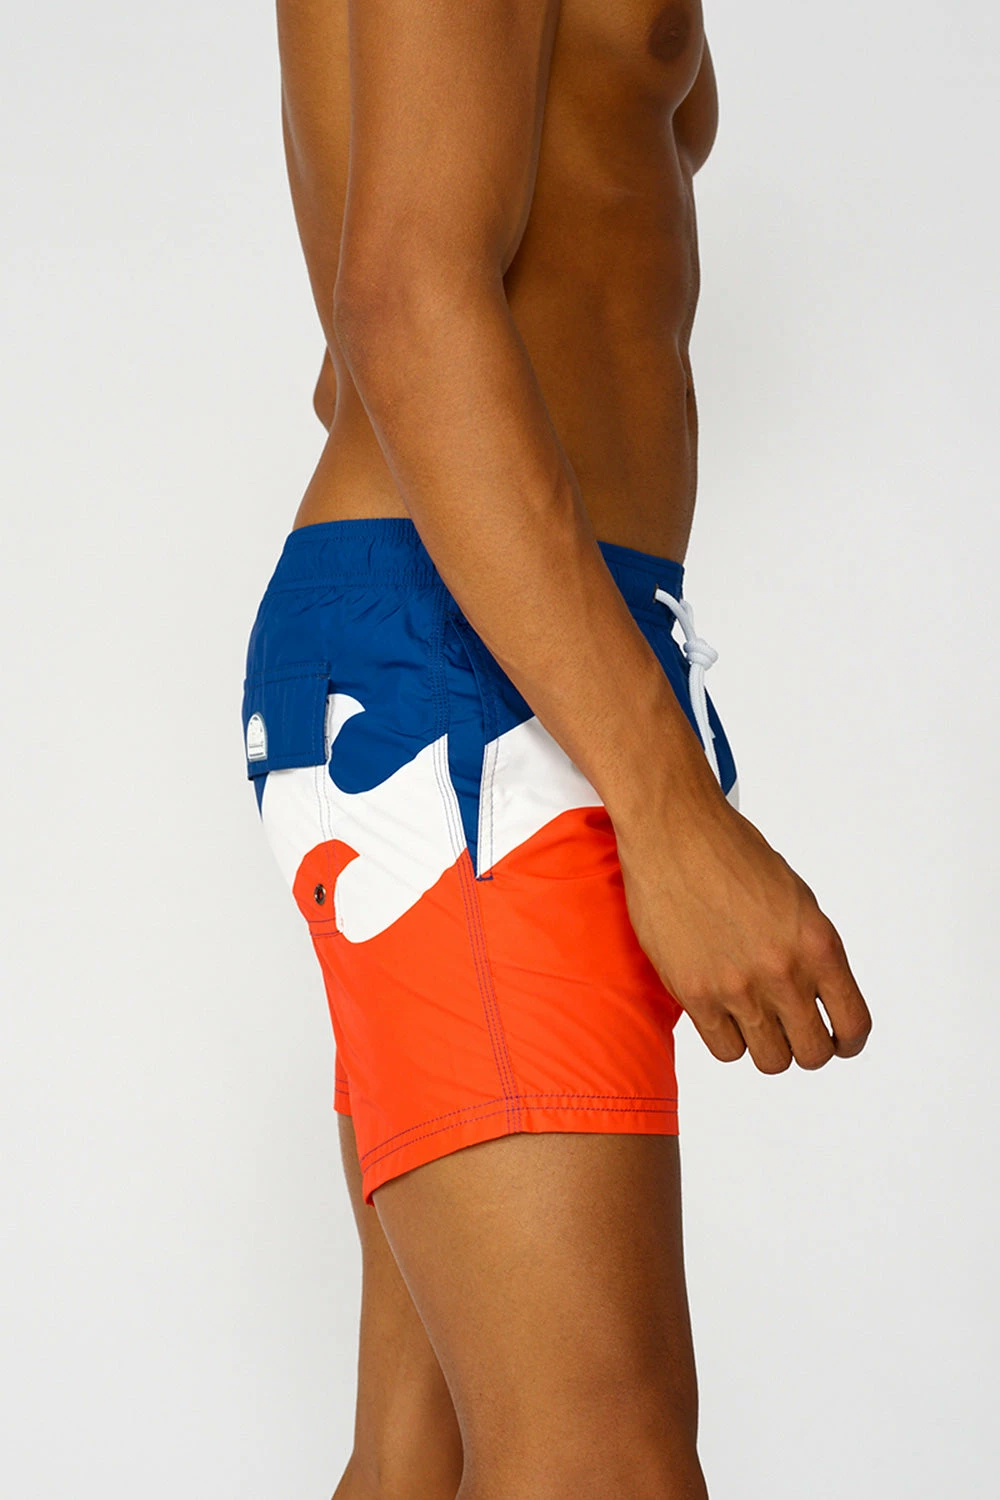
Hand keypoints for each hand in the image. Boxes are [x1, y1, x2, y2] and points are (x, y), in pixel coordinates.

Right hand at [617, 795, 871, 1071]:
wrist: (675, 832)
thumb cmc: (732, 855)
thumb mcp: (796, 899)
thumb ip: (810, 952)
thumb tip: (816, 997)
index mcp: (818, 944)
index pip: (853, 1026)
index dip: (848, 1042)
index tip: (839, 1041)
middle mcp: (784, 972)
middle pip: (812, 1054)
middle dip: (806, 1046)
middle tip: (790, 1028)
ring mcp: (738, 987)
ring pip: (770, 1060)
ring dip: (767, 1046)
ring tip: (754, 1020)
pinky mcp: (694, 994)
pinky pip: (725, 1050)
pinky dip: (729, 1037)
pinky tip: (723, 1012)